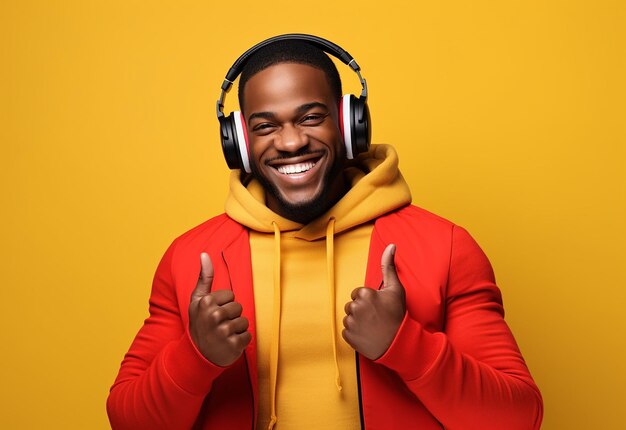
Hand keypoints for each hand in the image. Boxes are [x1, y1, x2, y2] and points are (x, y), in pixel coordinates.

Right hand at [188, 253, 251, 366]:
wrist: (196, 355)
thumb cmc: (199, 324)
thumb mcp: (197, 300)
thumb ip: (203, 277)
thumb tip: (204, 254)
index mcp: (206, 302)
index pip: (231, 295)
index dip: (224, 304)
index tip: (213, 314)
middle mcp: (214, 316)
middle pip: (238, 308)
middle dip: (231, 317)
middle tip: (218, 326)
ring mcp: (223, 332)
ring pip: (244, 322)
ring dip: (236, 329)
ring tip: (223, 335)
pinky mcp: (233, 345)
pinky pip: (248, 336)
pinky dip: (241, 341)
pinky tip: (228, 344)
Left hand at [342, 244, 405, 359]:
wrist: (399, 343)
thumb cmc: (397, 315)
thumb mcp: (396, 289)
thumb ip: (389, 266)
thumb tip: (391, 245)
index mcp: (364, 294)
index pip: (358, 294)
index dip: (369, 300)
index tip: (379, 307)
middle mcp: (355, 307)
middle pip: (352, 305)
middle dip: (361, 310)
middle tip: (376, 317)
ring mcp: (351, 322)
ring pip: (349, 318)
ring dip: (358, 321)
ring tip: (372, 326)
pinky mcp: (348, 336)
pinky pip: (347, 331)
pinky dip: (355, 333)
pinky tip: (367, 334)